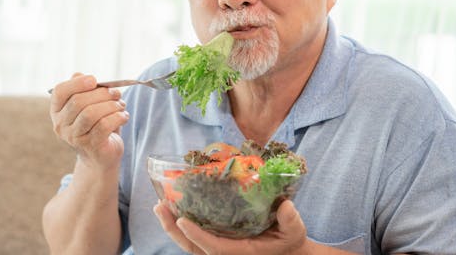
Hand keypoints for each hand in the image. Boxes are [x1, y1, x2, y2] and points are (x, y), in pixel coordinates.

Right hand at [49, 73, 128, 169]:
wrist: (100, 158)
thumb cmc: (95, 126)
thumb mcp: (88, 106)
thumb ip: (83, 90)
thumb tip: (80, 75)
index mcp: (57, 111)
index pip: (60, 92)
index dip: (77, 83)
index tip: (94, 80)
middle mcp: (61, 125)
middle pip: (78, 101)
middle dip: (101, 93)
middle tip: (116, 93)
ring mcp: (74, 138)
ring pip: (91, 113)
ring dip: (110, 105)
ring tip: (121, 105)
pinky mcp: (91, 146)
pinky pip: (104, 126)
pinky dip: (117, 117)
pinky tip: (123, 116)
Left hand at [153, 199, 308, 254]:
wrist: (288, 253)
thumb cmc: (290, 241)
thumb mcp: (295, 231)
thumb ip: (291, 221)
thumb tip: (286, 206)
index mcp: (241, 252)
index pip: (214, 247)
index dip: (197, 235)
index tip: (182, 220)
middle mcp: (226, 253)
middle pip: (193, 247)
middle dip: (174, 230)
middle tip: (160, 207)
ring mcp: (219, 248)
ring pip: (189, 243)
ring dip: (172, 225)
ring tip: (160, 206)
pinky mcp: (217, 242)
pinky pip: (194, 237)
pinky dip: (180, 225)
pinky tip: (171, 207)